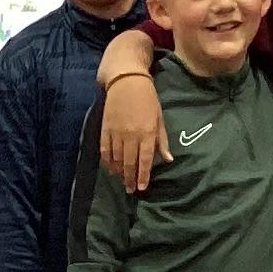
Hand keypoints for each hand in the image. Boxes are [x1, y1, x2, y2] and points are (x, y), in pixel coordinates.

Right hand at [100, 72, 163, 194]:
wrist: (126, 80)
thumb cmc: (147, 98)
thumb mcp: (159, 118)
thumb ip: (162, 140)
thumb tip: (168, 159)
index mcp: (147, 133)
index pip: (144, 160)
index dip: (143, 176)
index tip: (141, 187)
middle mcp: (131, 135)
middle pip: (129, 163)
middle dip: (129, 179)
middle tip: (130, 190)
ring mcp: (116, 133)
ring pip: (116, 159)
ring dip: (119, 173)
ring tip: (122, 181)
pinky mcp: (105, 129)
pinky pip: (104, 150)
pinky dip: (107, 162)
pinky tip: (110, 168)